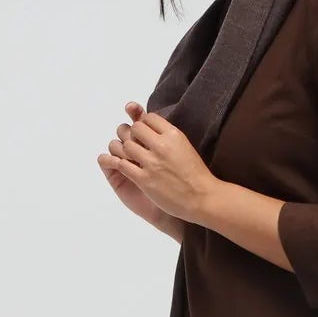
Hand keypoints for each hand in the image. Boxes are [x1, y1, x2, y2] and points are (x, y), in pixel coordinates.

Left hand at [101, 101, 217, 223]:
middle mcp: (161, 145)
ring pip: (126, 146)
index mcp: (173, 134)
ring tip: (126, 154)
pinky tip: (114, 163)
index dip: (143, 123)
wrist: (203, 198)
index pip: (149, 118)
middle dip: (131, 134)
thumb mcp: (185, 146)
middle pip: (135, 129)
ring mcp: (151, 162)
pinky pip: (122, 165)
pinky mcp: (144, 179)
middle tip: (133, 142)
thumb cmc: (197, 174)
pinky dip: (115, 162)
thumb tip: (152, 128)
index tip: (143, 132)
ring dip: (123, 149)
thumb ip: (168, 136)